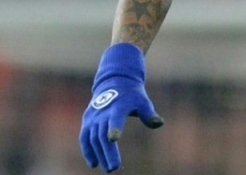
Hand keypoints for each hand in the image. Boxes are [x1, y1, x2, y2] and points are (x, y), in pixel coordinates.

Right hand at [79, 43, 163, 171]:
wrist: (114, 81)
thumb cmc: (133, 95)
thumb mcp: (143, 101)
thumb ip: (149, 114)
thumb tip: (159, 123)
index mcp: (118, 106)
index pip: (116, 117)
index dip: (114, 127)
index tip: (114, 139)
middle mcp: (103, 112)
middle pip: (103, 134)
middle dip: (108, 152)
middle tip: (113, 168)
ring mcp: (93, 117)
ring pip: (93, 138)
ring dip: (99, 154)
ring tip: (107, 168)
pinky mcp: (87, 120)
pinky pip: (84, 137)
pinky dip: (87, 150)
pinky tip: (94, 163)